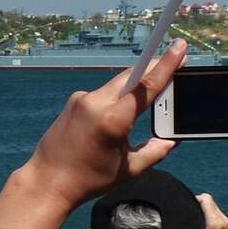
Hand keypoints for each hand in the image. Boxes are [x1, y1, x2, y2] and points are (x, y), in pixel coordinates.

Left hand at [21, 42, 184, 208]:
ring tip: (151, 94)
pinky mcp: (74, 100)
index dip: (167, 64)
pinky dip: (117, 96)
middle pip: (133, 76)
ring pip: (118, 83)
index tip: (180, 47)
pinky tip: (119, 112)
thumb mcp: (129, 170)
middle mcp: (96, 103)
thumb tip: (172, 140)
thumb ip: (155, 152)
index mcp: (113, 120)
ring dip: (135, 84)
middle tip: (176, 60)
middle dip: (155, 67)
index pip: (147, 85)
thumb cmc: (89, 180)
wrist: (47, 181)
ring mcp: (82, 99)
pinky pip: (103, 92)